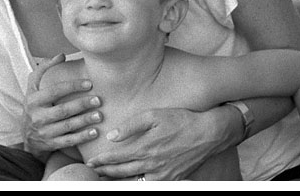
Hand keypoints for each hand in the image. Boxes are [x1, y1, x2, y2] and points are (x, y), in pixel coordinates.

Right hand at [22, 54, 101, 160]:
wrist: (27, 135)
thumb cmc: (35, 105)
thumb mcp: (33, 86)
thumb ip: (45, 69)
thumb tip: (61, 55)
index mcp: (34, 100)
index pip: (55, 91)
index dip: (72, 86)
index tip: (90, 83)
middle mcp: (37, 116)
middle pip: (62, 110)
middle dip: (82, 104)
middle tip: (98, 100)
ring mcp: (44, 132)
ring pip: (67, 127)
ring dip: (85, 121)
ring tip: (99, 116)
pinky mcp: (50, 144)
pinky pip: (68, 141)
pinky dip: (82, 137)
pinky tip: (95, 132)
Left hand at [85, 106, 240, 179]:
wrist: (209, 133)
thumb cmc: (181, 120)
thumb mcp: (154, 115)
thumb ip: (131, 126)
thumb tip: (112, 136)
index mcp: (146, 148)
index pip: (117, 158)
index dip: (102, 161)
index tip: (91, 162)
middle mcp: (153, 165)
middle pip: (122, 173)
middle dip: (105, 173)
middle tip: (93, 172)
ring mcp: (163, 174)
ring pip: (134, 181)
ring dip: (119, 181)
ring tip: (106, 180)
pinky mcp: (173, 179)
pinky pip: (150, 184)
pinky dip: (137, 184)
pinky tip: (131, 181)